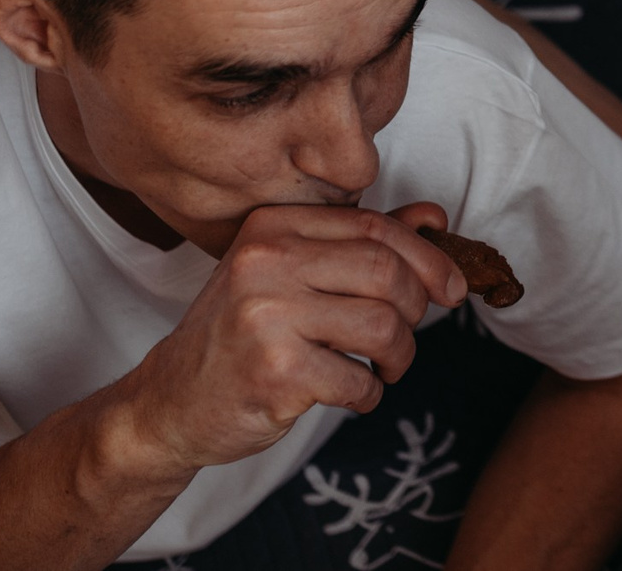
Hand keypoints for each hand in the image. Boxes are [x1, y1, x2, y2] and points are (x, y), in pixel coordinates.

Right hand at [119, 202, 467, 471]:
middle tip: (406, 337)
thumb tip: (433, 218)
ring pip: (382, 325)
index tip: (452, 288)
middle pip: (387, 272)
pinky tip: (351, 393)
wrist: (168, 402)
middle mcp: (265, 261)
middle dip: (416, 310)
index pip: (375, 227)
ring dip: (399, 356)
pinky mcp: (274, 372)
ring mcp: (267, 316)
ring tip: (383, 368)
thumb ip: (359, 244)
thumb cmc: (240, 335)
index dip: (428, 259)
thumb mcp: (291, 273)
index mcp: (273, 226)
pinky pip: (358, 379)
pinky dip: (368, 393)